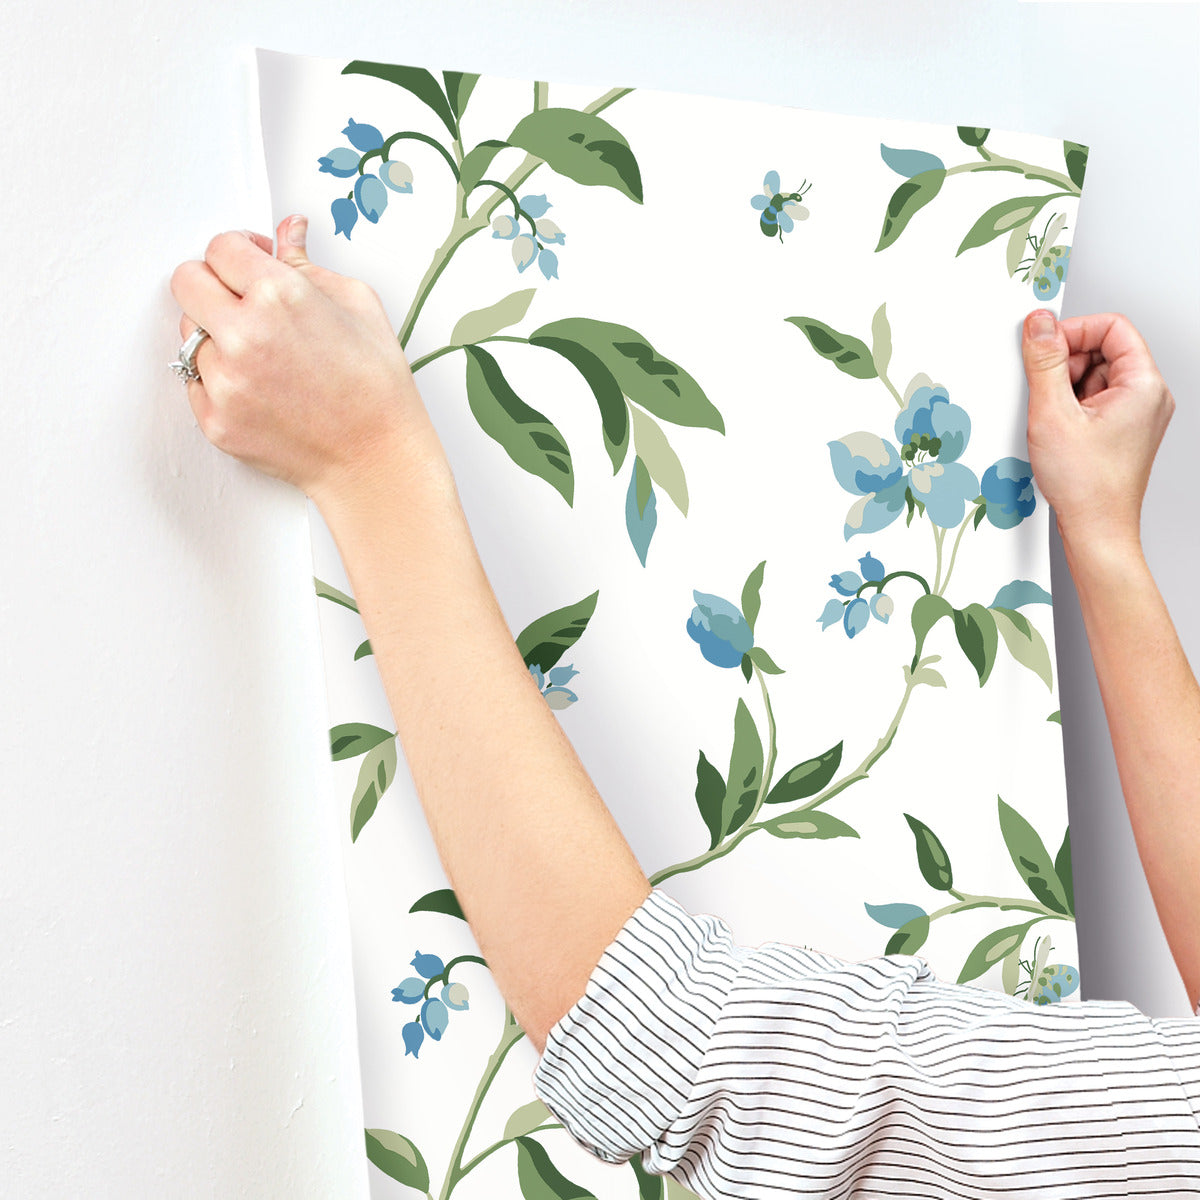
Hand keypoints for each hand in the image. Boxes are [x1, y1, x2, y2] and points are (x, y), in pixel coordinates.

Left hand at [169, 214, 445, 503]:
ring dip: (216, 336)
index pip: (219, 247)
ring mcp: (225, 382)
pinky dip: (219, 380)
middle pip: (186, 281)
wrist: (376, 458)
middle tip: (241, 301)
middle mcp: (244, 335)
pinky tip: (259, 387)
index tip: (250, 264)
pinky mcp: (215, 420)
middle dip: (212, 283)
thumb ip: (308, 264)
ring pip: (189, 335)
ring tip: (262, 355)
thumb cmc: (376, 387)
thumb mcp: (358, 305)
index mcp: (280, 296)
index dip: (238, 251)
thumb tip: (287, 232)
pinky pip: (195, 382)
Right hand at [1021, 308, 1174, 551]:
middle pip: (1103, 350)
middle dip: (1066, 363)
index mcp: (1143, 385)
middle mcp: (1147, 397)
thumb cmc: (1086, 485)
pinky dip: (1070, 408)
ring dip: (1065, 388)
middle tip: (1044, 390)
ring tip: (1053, 419)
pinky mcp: (1122, 431)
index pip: (1112, 328)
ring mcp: (1136, 415)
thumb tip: (1040, 324)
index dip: (1074, 331)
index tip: (1043, 345)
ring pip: (1095, 376)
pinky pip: (1094, 401)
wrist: (1096, 530)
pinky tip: (1058, 430)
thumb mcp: (1053, 413)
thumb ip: (1045, 362)